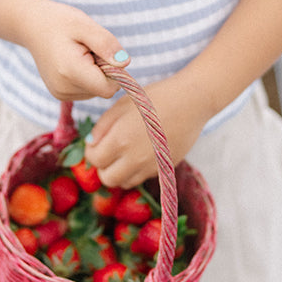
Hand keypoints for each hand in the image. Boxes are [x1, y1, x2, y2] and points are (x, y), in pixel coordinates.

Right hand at [22, 0, 128, 101]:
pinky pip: (86, 91)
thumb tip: (125, 63)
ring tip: (80, 53)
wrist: (32, 25)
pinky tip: (74, 61)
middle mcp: (64, 88)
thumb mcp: (85, 25)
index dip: (114, 71)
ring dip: (95, 73)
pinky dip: (86, 77)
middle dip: (103, 70)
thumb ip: (106, 44)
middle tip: (88, 49)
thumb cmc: (60, 22)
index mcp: (70, 71)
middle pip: (102, 89)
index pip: (108, 88)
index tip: (103, 51)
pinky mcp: (60, 94)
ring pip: (95, 91)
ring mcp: (60, 94)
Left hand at [84, 75, 207, 188]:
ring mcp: (150, 167)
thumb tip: (91, 143)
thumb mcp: (123, 104)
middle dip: (104, 166)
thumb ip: (103, 126)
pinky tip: (141, 152)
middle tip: (109, 149)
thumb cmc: (154, 98)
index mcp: (119, 140)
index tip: (97, 141)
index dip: (92, 150)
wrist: (190, 102)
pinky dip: (135, 171)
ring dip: (119, 171)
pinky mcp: (163, 170)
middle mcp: (133, 160)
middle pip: (107, 179)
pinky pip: (141, 178)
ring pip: (124, 183)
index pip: (94, 159)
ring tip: (125, 152)